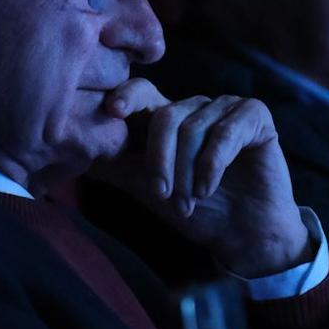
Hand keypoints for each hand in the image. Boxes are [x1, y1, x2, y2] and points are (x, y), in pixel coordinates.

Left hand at [91, 81, 313, 278]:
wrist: (243, 236)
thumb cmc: (196, 212)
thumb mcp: (147, 189)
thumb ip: (116, 167)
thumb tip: (74, 155)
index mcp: (168, 119)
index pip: (142, 92)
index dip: (126, 95)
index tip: (113, 111)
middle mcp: (196, 108)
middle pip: (164, 116)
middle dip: (159, 160)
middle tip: (161, 195)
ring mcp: (226, 109)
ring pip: (193, 128)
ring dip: (187, 173)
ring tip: (189, 203)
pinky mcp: (255, 117)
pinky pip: (225, 133)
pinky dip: (212, 165)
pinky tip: (209, 189)